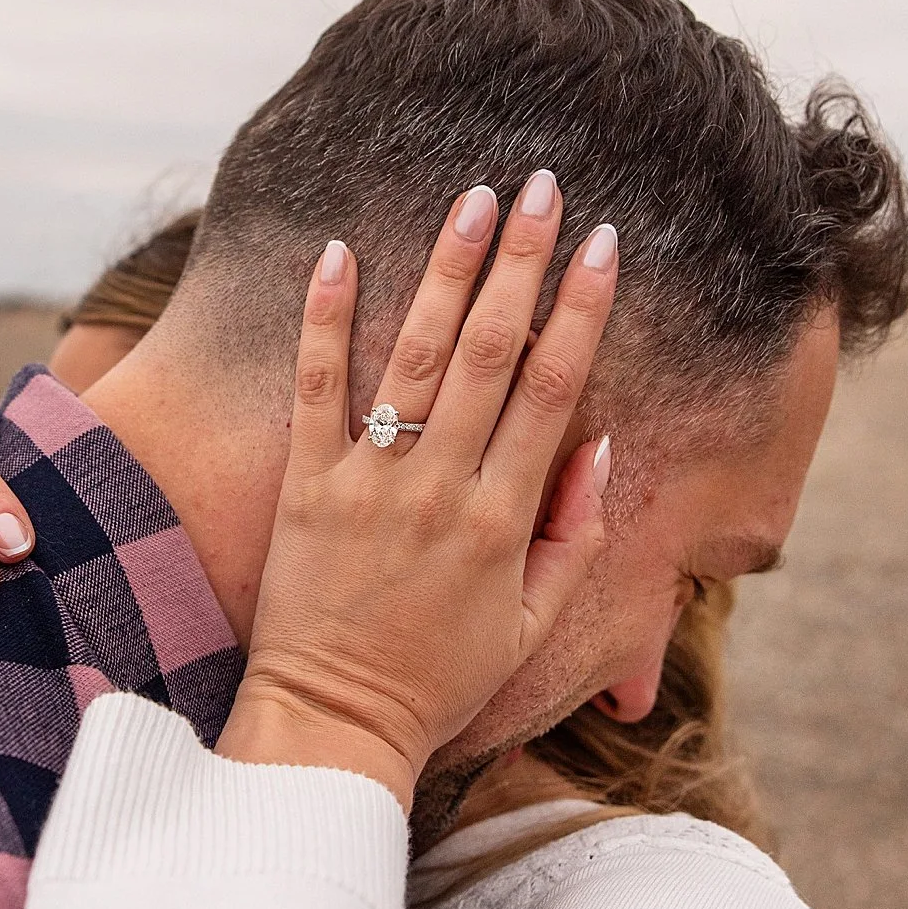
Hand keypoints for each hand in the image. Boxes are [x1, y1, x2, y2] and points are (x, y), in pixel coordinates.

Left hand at [216, 173, 617, 808]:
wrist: (334, 723)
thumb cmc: (440, 677)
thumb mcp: (534, 623)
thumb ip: (575, 534)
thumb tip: (596, 440)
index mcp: (503, 519)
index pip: (552, 390)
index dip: (581, 310)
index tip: (603, 242)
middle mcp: (439, 488)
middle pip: (490, 352)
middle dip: (520, 262)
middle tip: (538, 185)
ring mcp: (367, 482)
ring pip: (415, 356)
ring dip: (445, 270)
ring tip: (470, 197)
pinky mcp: (304, 487)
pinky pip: (315, 388)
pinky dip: (326, 319)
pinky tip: (338, 251)